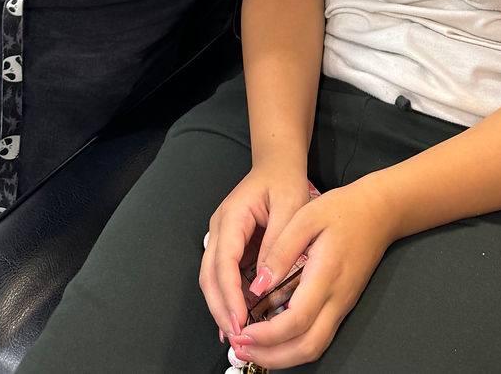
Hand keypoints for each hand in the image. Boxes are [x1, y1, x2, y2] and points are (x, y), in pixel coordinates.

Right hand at [199, 161, 312, 340]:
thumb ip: (277, 244)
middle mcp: (219, 228)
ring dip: (222, 307)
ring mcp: (221, 237)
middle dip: (220, 308)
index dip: (229, 294)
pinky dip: (229, 298)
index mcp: (232, 216)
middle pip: (209, 275)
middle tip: (238, 337)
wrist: (278, 163)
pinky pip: (224, 276)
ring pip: (212, 278)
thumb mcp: (290, 207)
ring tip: (239, 335)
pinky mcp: (230, 245)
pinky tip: (239, 319)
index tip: (241, 320)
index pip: (223, 261)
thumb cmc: (285, 180)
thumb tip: (263, 283)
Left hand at [226, 180, 394, 369]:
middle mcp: (337, 298)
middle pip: (307, 348)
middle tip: (242, 349)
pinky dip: (294, 345)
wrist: (380, 212)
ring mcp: (342, 305)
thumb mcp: (307, 217)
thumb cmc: (344, 209)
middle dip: (271, 357)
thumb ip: (281, 250)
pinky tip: (274, 337)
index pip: (297, 321)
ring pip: (314, 347)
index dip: (267, 335)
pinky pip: (319, 336)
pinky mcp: (343, 305)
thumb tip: (258, 284)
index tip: (243, 333)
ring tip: (253, 348)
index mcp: (326, 276)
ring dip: (282, 356)